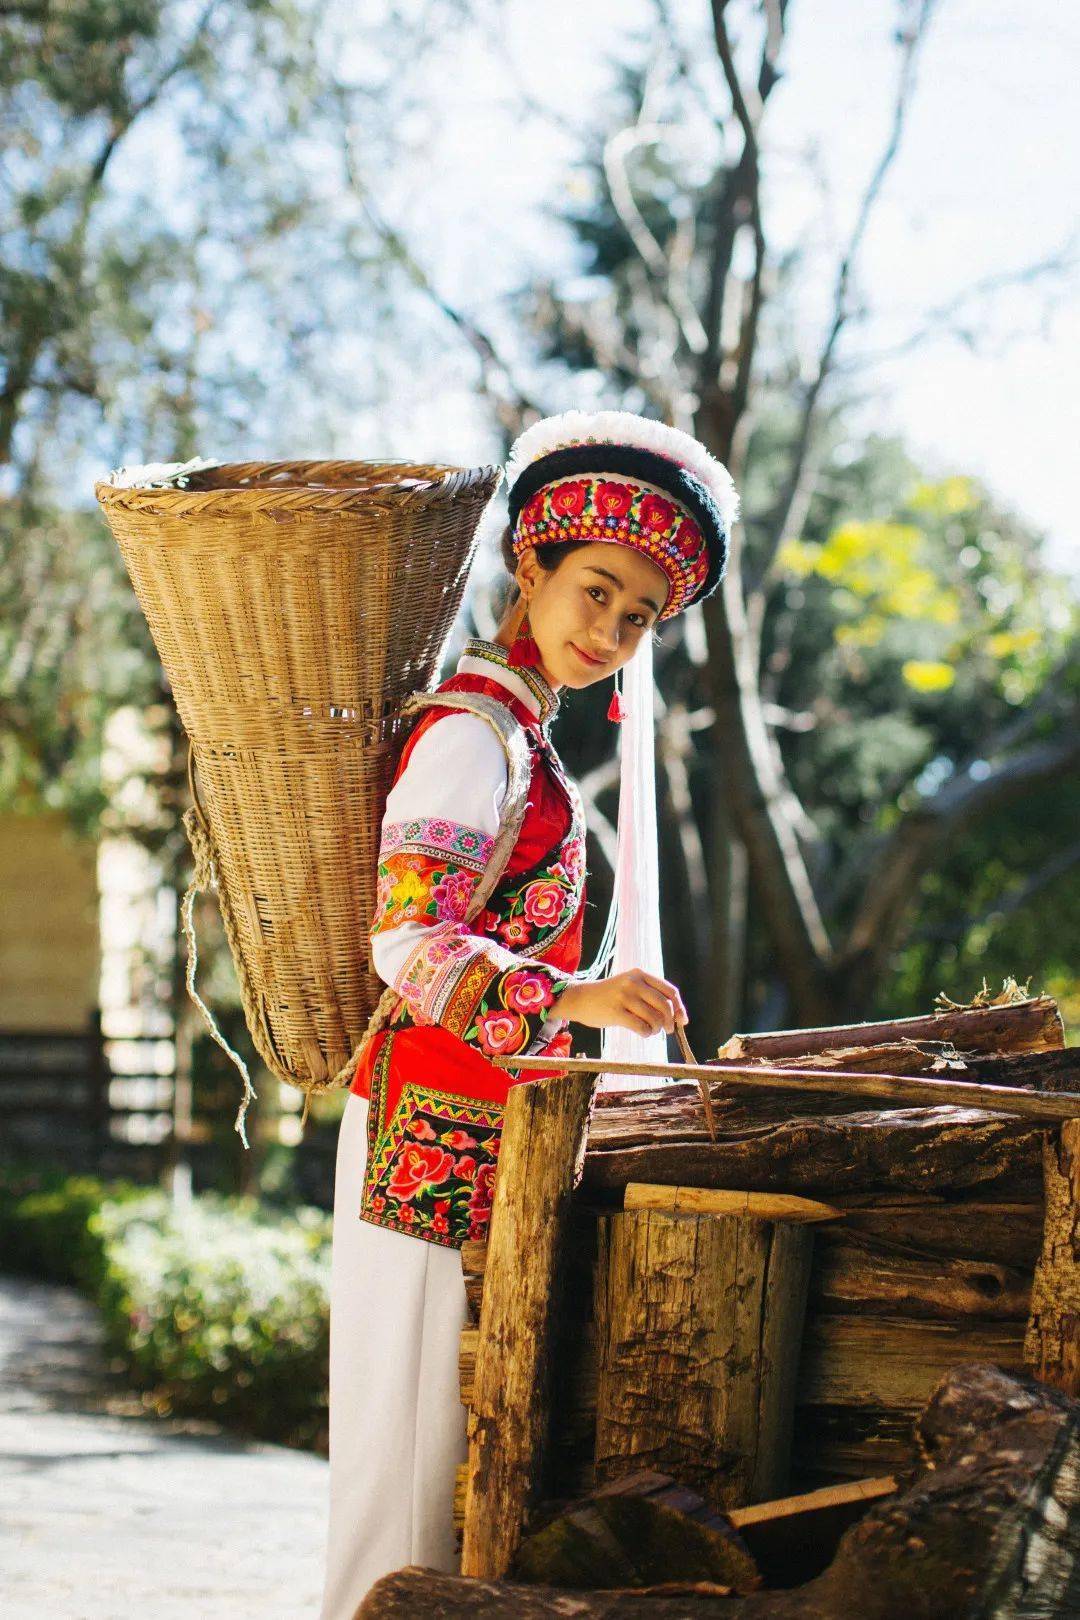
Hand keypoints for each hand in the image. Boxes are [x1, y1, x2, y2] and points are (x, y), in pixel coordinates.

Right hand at [551, 970, 687, 1037]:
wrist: (580, 998)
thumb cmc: (610, 996)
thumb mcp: (630, 986)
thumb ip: (651, 996)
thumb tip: (679, 1016)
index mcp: (640, 974)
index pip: (670, 991)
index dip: (679, 1007)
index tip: (682, 1020)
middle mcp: (633, 983)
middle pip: (664, 1006)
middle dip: (670, 1022)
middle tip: (668, 1030)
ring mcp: (624, 996)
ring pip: (654, 1018)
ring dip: (656, 1029)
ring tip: (650, 1030)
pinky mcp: (616, 1012)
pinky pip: (641, 1027)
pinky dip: (647, 1034)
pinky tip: (643, 1033)